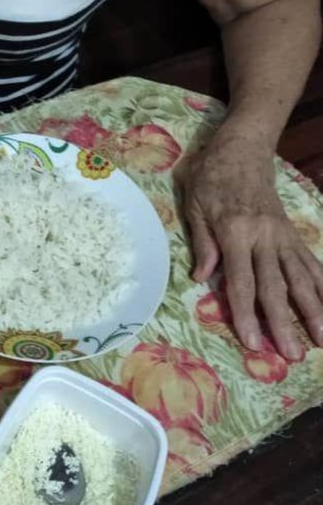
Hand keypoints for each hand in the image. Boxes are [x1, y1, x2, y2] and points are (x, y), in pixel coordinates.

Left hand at [181, 132, 322, 358]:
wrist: (242, 148)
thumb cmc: (211, 175)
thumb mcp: (194, 203)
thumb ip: (202, 242)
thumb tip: (201, 278)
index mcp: (235, 231)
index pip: (241, 281)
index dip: (247, 314)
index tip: (253, 343)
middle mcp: (264, 237)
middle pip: (275, 286)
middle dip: (283, 323)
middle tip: (293, 356)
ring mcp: (282, 236)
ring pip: (301, 278)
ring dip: (314, 311)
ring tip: (322, 341)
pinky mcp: (292, 234)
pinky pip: (311, 263)